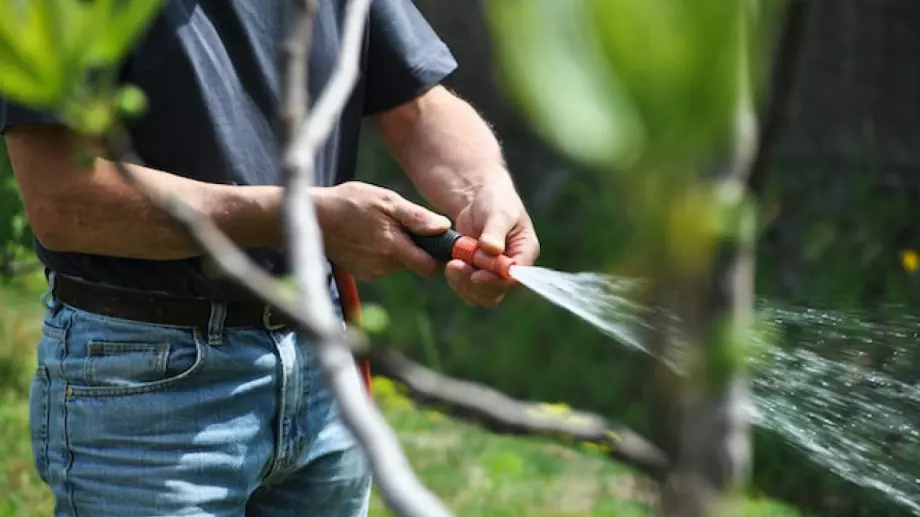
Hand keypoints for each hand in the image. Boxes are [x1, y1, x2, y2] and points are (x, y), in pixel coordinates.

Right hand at [316, 181, 450, 280]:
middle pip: (415, 263)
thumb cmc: (351, 202)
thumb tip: (443, 227)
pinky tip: (369, 237)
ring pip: (400, 263)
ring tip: (380, 227)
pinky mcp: (363, 273)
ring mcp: (372, 271)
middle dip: (415, 247)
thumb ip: (416, 217)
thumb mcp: (385, 200)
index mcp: (393, 247)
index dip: (436, 256)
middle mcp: (384, 265)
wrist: (314, 216)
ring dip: (397, 248)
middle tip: (400, 225)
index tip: (436, 242)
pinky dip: (382, 253)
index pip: (429, 267)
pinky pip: (384, 265)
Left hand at [445, 180, 539, 307]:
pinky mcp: (478, 275)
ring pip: (481, 296)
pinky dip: (457, 282)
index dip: (496, 281)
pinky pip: (468, 290)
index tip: (476, 274)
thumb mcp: (498, 212)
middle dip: (475, 283)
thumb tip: (492, 249)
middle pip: (497, 292)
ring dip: (464, 284)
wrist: (477, 200)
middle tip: (456, 264)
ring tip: (451, 263)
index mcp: (525, 252)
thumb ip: (495, 231)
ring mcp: (494, 274)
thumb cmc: (494, 201)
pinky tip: (450, 264)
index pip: (515, 278)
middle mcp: (511, 269)